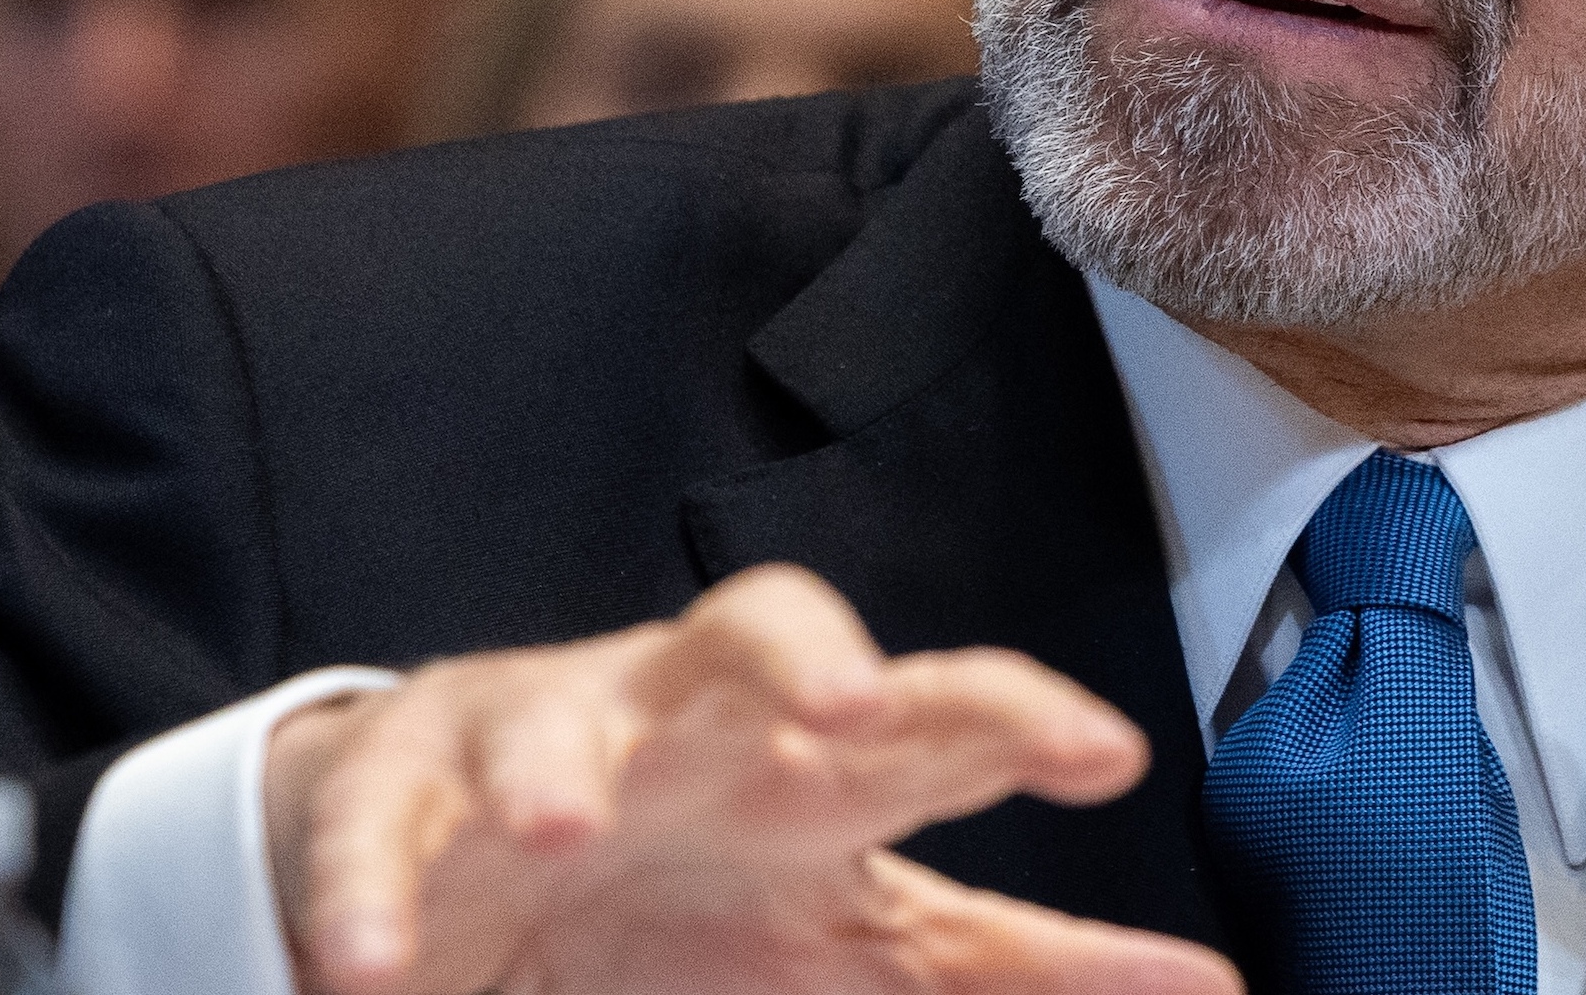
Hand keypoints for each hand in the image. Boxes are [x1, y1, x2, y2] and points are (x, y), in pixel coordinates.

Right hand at [267, 564, 1239, 994]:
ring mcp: (537, 739)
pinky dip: (373, 890)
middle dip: (797, 653)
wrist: (474, 864)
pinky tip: (378, 960)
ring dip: (553, 763)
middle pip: (751, 628)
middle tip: (841, 709)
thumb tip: (1212, 991)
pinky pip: (377, 826)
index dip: (1018, 715)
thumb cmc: (700, 886)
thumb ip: (1015, 965)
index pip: (931, 701)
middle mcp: (685, 718)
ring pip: (548, 706)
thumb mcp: (861, 935)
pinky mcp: (397, 795)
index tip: (1108, 757)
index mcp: (808, 757)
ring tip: (558, 828)